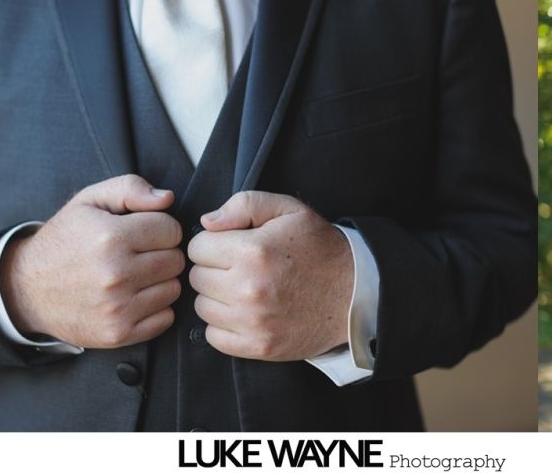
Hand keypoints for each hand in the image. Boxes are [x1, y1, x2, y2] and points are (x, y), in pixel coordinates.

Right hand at [0, 174, 184, 347]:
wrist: (26, 288)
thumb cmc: (63, 242)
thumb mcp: (89, 201)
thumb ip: (130, 188)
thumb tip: (166, 198)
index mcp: (110, 237)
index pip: (171, 230)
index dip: (160, 229)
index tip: (144, 233)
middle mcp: (115, 274)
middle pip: (176, 261)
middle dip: (162, 254)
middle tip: (138, 255)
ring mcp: (117, 307)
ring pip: (174, 289)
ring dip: (160, 282)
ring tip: (134, 276)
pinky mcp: (118, 333)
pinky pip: (166, 318)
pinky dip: (155, 309)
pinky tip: (133, 298)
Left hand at [187, 191, 353, 360]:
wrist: (355, 293)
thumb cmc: (320, 249)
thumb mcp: (289, 210)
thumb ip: (245, 204)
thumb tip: (208, 223)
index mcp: (253, 251)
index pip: (197, 247)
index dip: (213, 243)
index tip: (231, 246)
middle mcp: (249, 288)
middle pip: (196, 278)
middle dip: (213, 269)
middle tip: (239, 268)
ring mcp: (253, 322)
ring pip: (202, 307)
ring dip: (216, 297)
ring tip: (243, 289)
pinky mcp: (258, 346)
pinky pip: (214, 336)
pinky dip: (223, 325)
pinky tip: (243, 313)